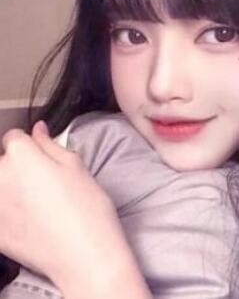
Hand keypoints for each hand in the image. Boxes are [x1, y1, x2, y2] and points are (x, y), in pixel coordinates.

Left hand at [0, 121, 127, 290]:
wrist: (83, 252)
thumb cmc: (86, 204)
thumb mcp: (75, 166)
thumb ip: (50, 145)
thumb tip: (38, 129)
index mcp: (20, 155)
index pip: (13, 137)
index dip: (30, 144)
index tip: (42, 156)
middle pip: (2, 161)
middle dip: (18, 165)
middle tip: (43, 181)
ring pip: (0, 184)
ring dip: (11, 186)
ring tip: (36, 202)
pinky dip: (8, 209)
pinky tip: (28, 219)